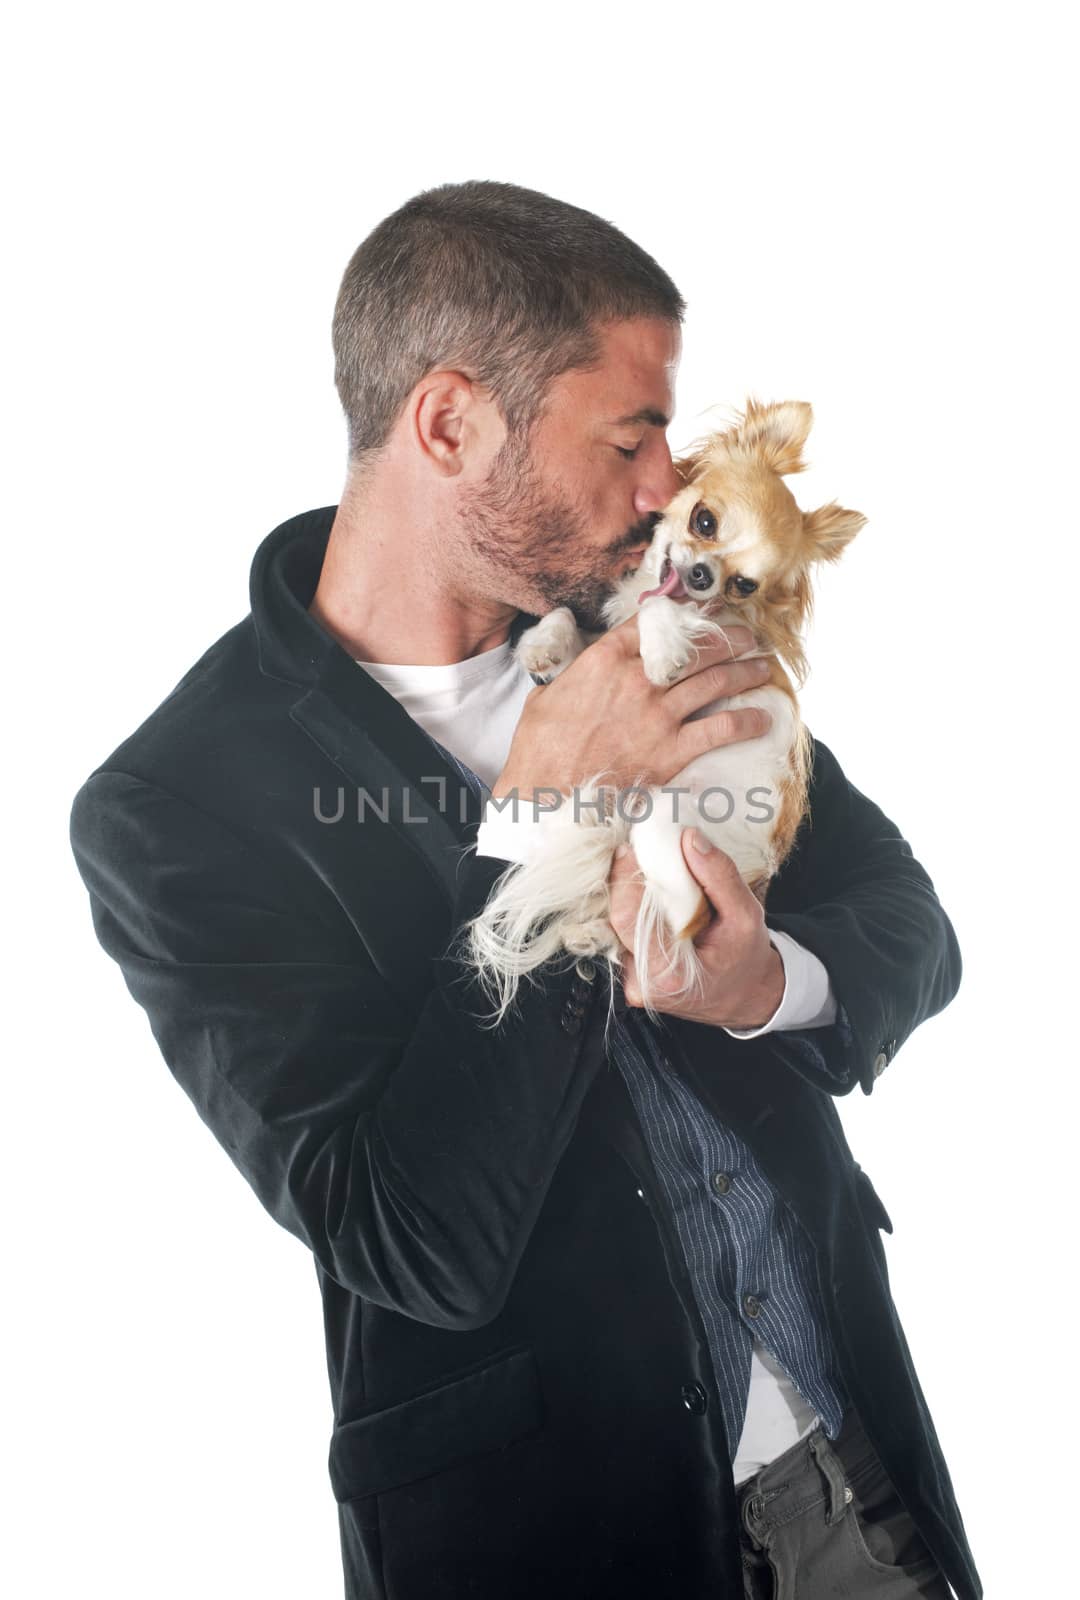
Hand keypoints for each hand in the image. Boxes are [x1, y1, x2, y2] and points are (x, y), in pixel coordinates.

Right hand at [492, 615, 772, 801]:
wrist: (546, 794)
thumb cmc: (540, 749)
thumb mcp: (546, 696)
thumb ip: (573, 677)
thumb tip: (579, 674)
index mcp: (606, 659)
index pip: (655, 624)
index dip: (686, 616)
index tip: (705, 614)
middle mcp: (639, 679)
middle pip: (698, 648)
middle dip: (730, 639)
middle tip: (749, 638)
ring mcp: (659, 714)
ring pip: (717, 681)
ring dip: (746, 672)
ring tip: (763, 668)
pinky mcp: (672, 750)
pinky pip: (721, 729)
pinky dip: (746, 722)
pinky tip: (762, 719)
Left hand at [607, 828, 784, 1028]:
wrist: (745, 996)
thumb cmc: (745, 959)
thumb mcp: (746, 915)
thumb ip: (719, 876)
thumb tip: (689, 838)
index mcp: (669, 975)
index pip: (628, 918)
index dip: (624, 878)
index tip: (632, 848)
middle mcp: (641, 983)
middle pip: (616, 918)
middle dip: (628, 881)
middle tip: (644, 854)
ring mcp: (631, 981)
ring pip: (615, 925)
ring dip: (631, 896)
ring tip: (656, 880)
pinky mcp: (627, 974)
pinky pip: (620, 933)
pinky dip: (634, 911)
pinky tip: (654, 902)